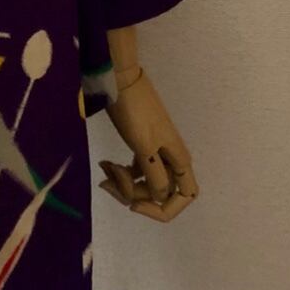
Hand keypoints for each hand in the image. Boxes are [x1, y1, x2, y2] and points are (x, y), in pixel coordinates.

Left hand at [97, 68, 197, 221]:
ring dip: (123, 182)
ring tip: (105, 168)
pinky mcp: (141, 146)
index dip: (162, 209)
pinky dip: (120, 172)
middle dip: (133, 193)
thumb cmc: (134, 111)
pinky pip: (134, 170)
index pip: (184, 197)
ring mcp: (156, 153)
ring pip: (144, 182)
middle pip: (158, 193)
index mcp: (179, 160)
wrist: (120, 81)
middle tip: (109, 180)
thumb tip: (161, 197)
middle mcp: (171, 159)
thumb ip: (155, 175)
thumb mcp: (144, 146)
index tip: (134, 205)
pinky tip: (104, 165)